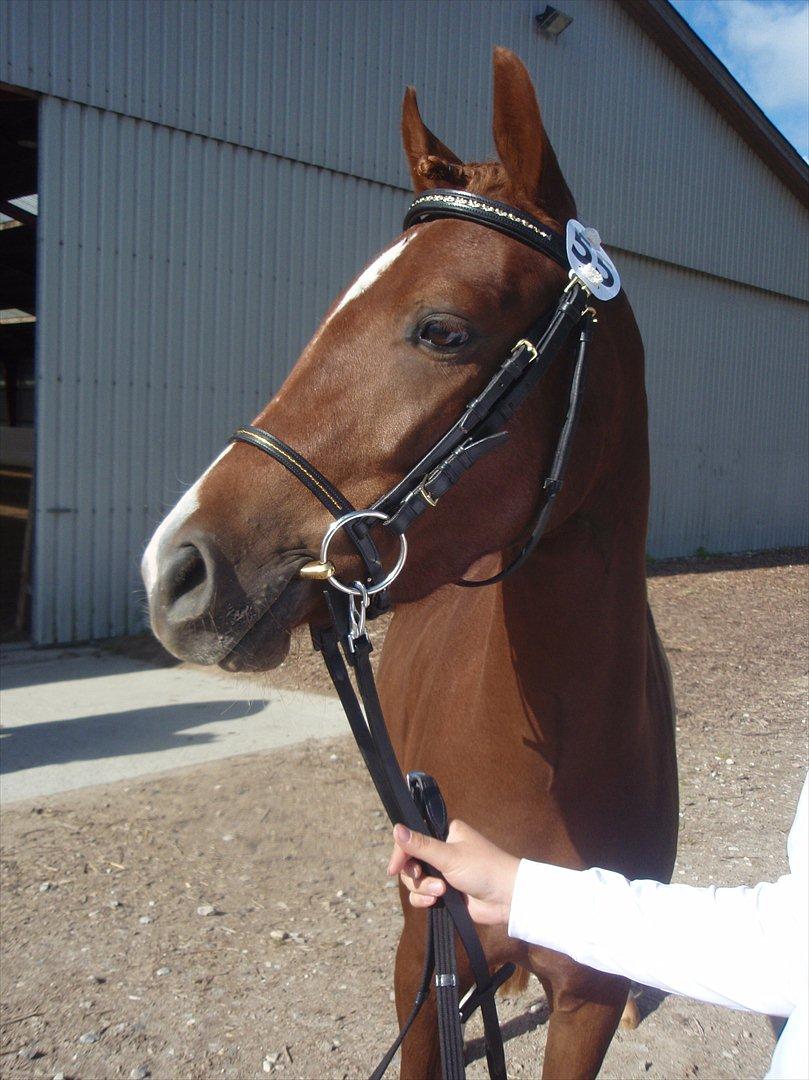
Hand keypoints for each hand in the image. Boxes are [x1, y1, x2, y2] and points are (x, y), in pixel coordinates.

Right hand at [387, 819, 518, 926]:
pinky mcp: (444, 892)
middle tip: (420, 877)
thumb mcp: (449, 856)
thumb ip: (421, 845)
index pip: (412, 836)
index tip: (393, 868)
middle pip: (410, 861)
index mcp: (445, 832)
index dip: (400, 852)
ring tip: (441, 892)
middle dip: (414, 874)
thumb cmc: (483, 869)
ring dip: (423, 888)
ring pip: (414, 880)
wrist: (506, 899)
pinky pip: (421, 895)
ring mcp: (442, 872)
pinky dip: (424, 899)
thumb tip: (396, 829)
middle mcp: (441, 849)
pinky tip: (435, 902)